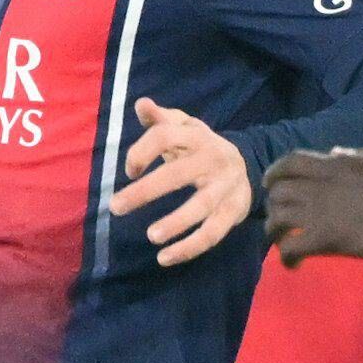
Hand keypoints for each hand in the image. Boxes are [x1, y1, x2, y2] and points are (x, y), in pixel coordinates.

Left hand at [105, 98, 252, 264]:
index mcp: (197, 136)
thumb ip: (161, 119)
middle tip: (116, 207)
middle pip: (178, 174)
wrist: (247, 164)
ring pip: (201, 207)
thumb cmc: (201, 147)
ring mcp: (225, 188)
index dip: (142, 151)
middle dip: (146, 191)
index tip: (128, 170)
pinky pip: (212, 234)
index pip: (165, 136)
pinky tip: (165, 258)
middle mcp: (213, 159)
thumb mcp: (184, 128)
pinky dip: (190, 248)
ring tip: (151, 237)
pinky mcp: (233, 212)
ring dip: (177, 222)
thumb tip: (141, 104)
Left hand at [262, 147, 362, 261]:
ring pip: (276, 220)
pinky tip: (295, 266)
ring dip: (276, 233)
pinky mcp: (326, 238)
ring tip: (284, 245)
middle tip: (282, 221)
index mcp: (333, 165)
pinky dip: (287, 258)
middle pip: (277, 194)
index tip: (271, 183)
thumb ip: (355, 156)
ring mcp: (319, 212)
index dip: (275, 173)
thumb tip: (335, 153)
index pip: (289, 163)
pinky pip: (290, 248)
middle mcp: (319, 186)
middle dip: (274, 207)